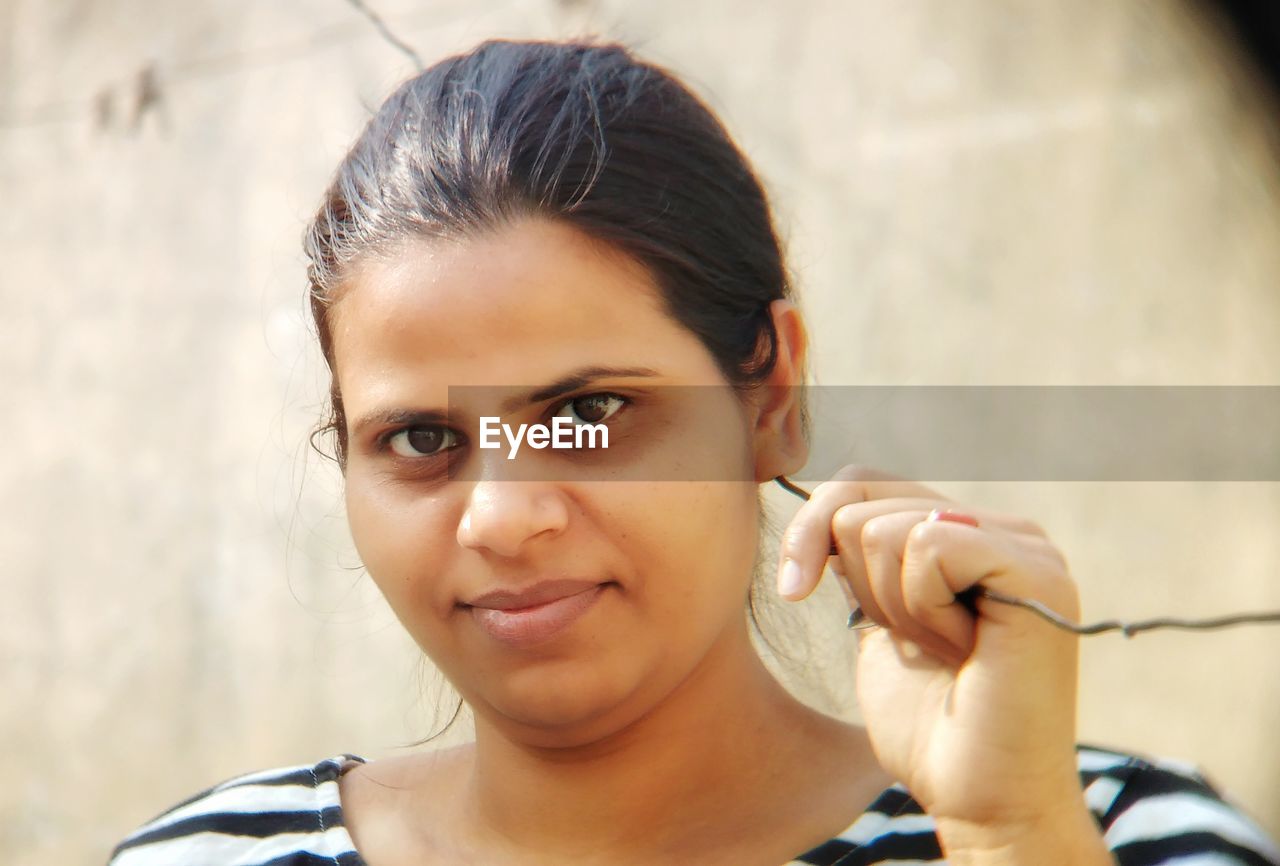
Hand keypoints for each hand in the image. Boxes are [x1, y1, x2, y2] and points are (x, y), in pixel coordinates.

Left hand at [776, 465, 1087, 832]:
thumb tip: (823, 504)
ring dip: (894, 608)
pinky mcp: (1036, 570)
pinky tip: (965, 650)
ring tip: (947, 651)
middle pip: (862, 500)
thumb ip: (863, 557)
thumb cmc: (928, 724)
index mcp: (971, 533)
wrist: (980, 799)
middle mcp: (1007, 528)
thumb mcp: (877, 618)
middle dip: (861, 587)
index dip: (812, 530)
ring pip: (885, 528)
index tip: (796, 591)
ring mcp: (1028, 546)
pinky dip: (923, 609)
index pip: (861, 482)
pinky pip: (928, 546)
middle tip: (919, 644)